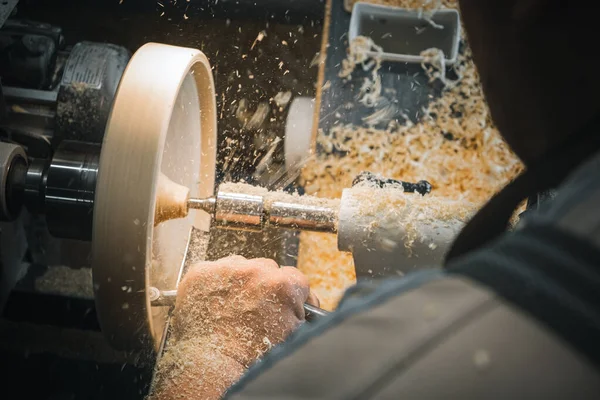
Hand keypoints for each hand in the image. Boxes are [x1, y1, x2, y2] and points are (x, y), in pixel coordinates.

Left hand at [172, 256, 317, 366]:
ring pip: (241, 266)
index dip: (290, 294)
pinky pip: (215, 270)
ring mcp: (226, 270)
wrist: (210, 365)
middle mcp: (255, 271)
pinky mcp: (201, 272)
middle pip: (268, 269)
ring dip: (241, 280)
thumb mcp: (291, 335)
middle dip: (265, 285)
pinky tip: (216, 302)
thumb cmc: (250, 357)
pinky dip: (216, 283)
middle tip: (256, 308)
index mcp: (282, 286)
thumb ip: (301, 311)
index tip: (284, 304)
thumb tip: (306, 302)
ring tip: (233, 306)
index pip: (296, 278)